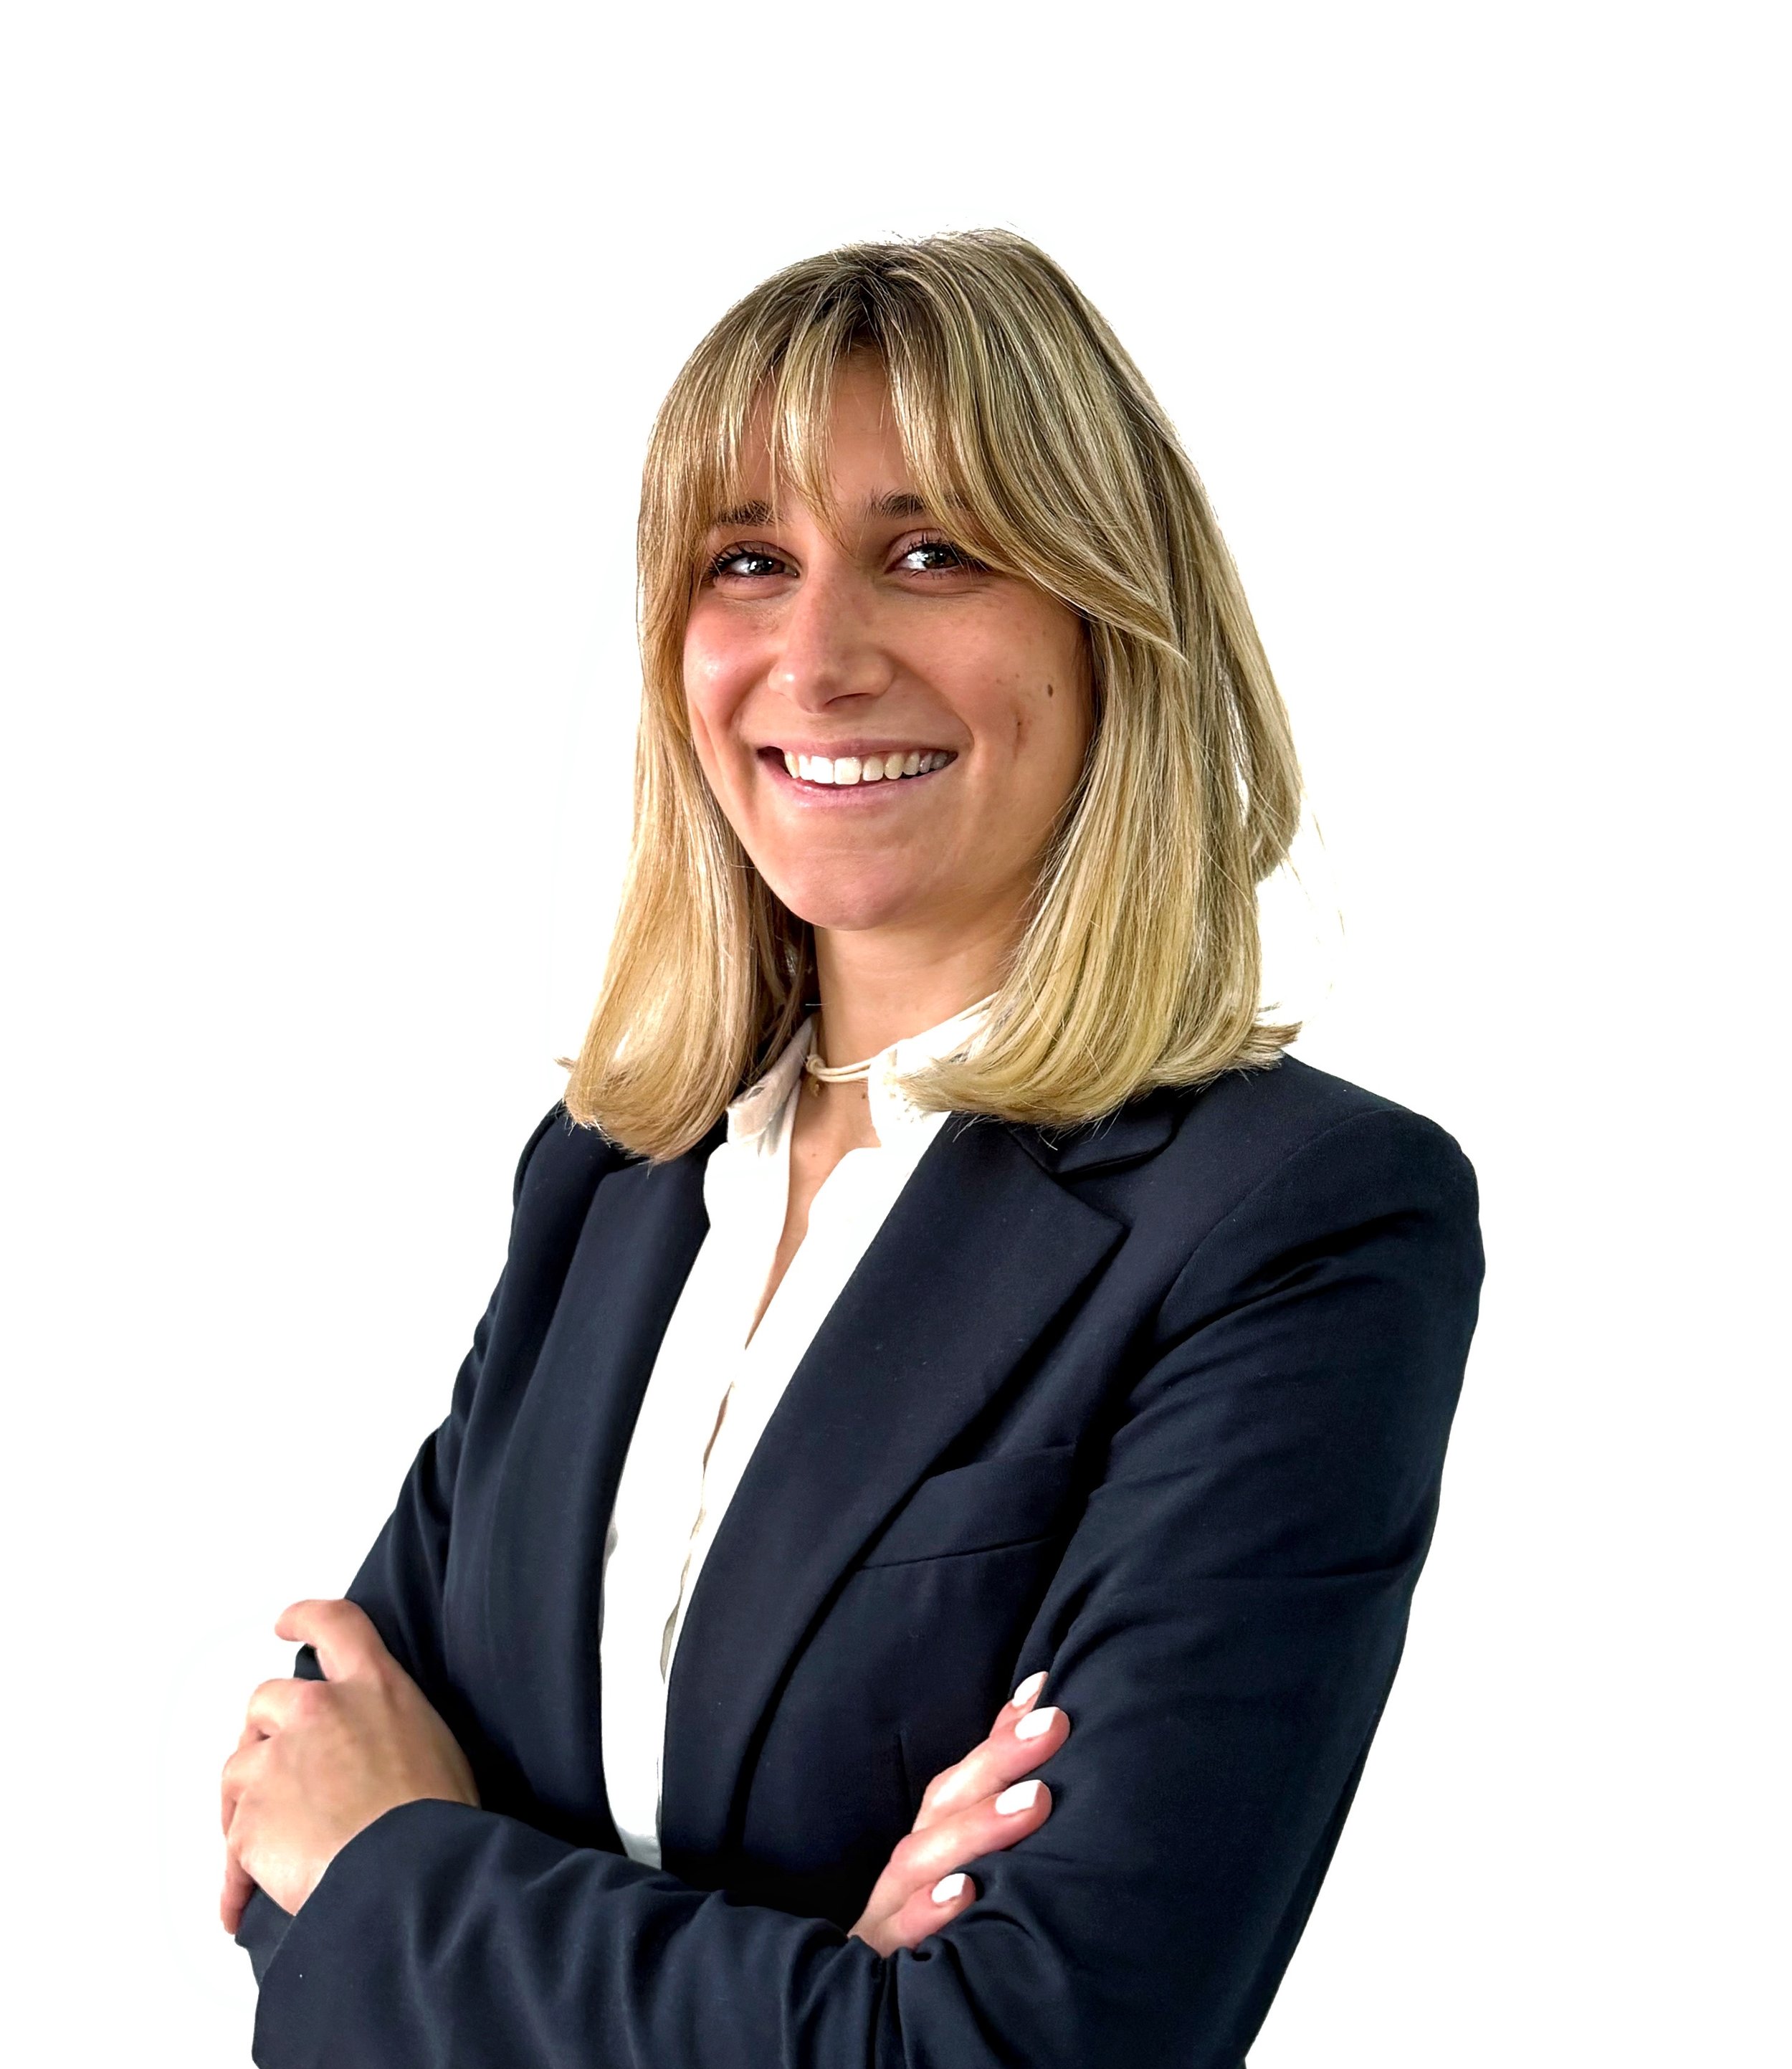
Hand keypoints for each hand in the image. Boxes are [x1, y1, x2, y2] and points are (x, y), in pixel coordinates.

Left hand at [219, 1598, 478, 1933]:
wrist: (412, 1875)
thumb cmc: (436, 1820)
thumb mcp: (433, 1743)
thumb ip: (385, 1724)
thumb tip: (367, 1748)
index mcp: (371, 1687)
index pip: (334, 1624)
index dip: (305, 1618)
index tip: (286, 1624)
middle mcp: (317, 1711)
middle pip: (266, 1702)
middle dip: (267, 1735)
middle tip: (283, 1775)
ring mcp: (276, 1763)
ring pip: (240, 1772)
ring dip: (248, 1803)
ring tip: (273, 1848)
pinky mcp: (249, 1819)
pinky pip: (233, 1849)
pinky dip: (238, 1878)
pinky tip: (242, 1905)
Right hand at [849, 1671, 1069, 1955]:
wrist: (868, 1997)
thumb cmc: (928, 1917)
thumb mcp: (958, 1855)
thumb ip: (993, 1784)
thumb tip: (1039, 1699)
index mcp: (929, 1839)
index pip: (962, 1778)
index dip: (1002, 1736)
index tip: (1049, 1697)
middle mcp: (910, 1866)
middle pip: (944, 1807)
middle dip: (999, 1763)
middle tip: (1052, 1727)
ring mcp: (891, 1912)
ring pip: (921, 1863)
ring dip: (977, 1830)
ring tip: (1032, 1802)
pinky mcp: (882, 1961)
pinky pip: (901, 1935)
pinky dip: (931, 1912)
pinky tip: (967, 1894)